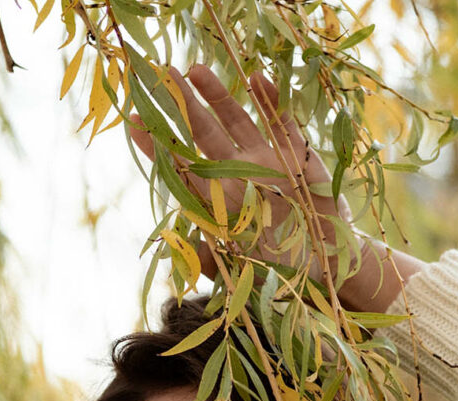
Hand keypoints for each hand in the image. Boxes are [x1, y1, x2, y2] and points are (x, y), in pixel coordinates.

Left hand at [129, 65, 424, 311]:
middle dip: (182, 106)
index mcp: (219, 201)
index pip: (181, 168)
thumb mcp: (238, 274)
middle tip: (159, 75)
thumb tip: (178, 250)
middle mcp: (238, 176)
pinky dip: (272, 101)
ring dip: (217, 95)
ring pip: (236, 121)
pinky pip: (283, 123)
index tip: (134, 120)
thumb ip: (208, 261)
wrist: (324, 270)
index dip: (158, 145)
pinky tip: (257, 78)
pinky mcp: (298, 156)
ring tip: (194, 68)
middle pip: (204, 135)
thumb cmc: (276, 275)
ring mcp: (267, 162)